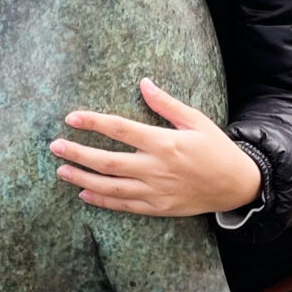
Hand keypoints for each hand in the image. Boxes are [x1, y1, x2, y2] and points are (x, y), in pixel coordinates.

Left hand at [51, 80, 262, 217]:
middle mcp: (156, 168)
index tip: (71, 118)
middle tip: (54, 146)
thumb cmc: (217, 149)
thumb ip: (166, 104)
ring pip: (111, 186)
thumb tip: (143, 83)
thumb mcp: (197, 120)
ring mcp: (155, 191)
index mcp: (164, 143)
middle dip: (78, 153)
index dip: (93, 122)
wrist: (237, 186)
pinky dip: (102, 200)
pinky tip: (84, 193)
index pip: (120, 129)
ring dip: (83, 178)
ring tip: (61, 170)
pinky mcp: (158, 208)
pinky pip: (124, 205)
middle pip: (108, 161)